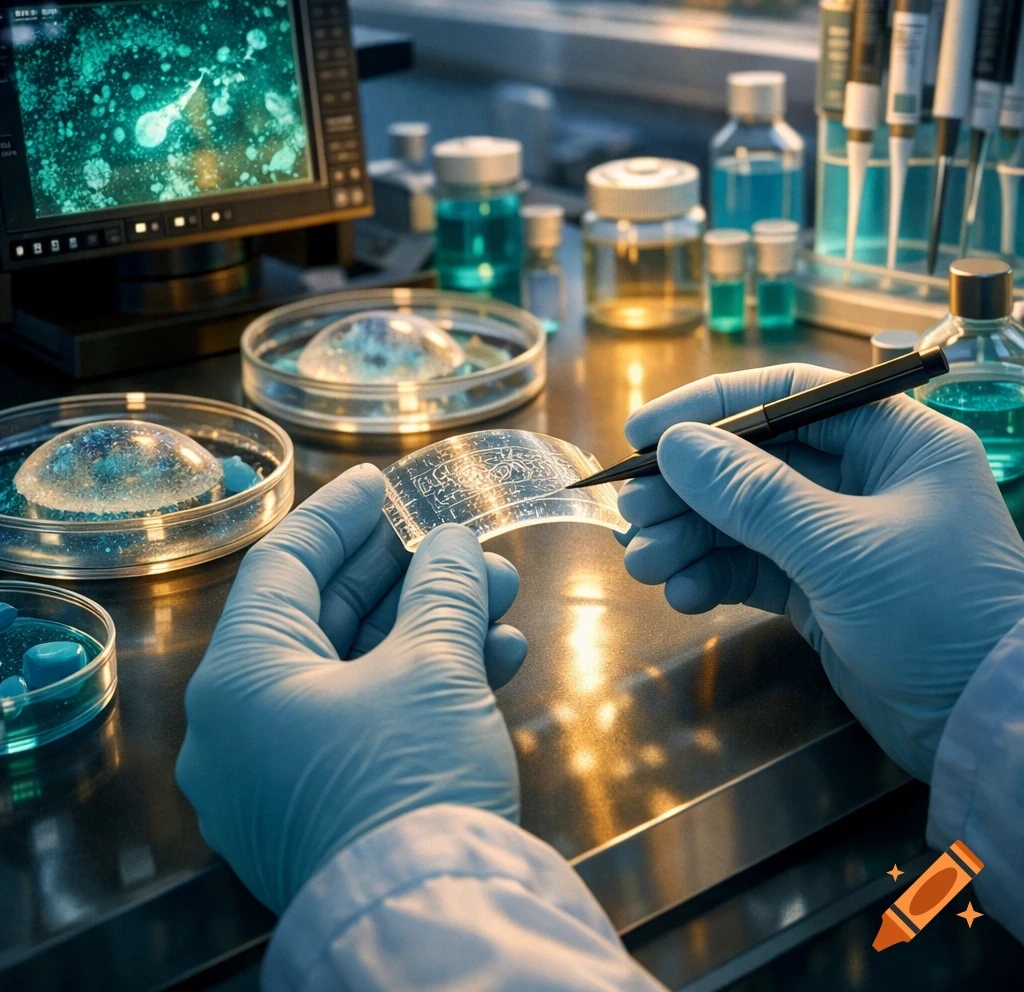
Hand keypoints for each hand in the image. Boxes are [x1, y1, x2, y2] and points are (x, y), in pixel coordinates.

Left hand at [176, 465, 527, 913]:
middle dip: (406, 575)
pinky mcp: (323, 812)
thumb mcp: (433, 667)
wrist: (433, 922)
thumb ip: (440, 589)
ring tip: (500, 595)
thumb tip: (451, 544)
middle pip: (323, 619)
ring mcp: (279, 776)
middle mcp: (241, 728)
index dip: (338, 516)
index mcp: (238, 681)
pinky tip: (497, 659)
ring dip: (431, 628)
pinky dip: (426, 687)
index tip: (383, 484)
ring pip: (356, 672)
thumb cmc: (410, 783)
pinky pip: (366, 724)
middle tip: (458, 538)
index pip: (283, 567)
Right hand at [619, 365, 1023, 781]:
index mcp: (896, 440)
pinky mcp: (827, 593)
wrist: (989, 728)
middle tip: (634, 511)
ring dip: (693, 536)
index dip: (711, 407)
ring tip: (645, 563)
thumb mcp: (843, 549)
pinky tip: (683, 593)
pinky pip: (756, 568)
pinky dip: (716, 576)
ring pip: (747, 518)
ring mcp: (845, 538)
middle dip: (692, 487)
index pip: (789, 395)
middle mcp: (869, 479)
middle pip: (757, 460)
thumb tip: (676, 447)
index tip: (645, 432)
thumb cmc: (939, 615)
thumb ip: (754, 495)